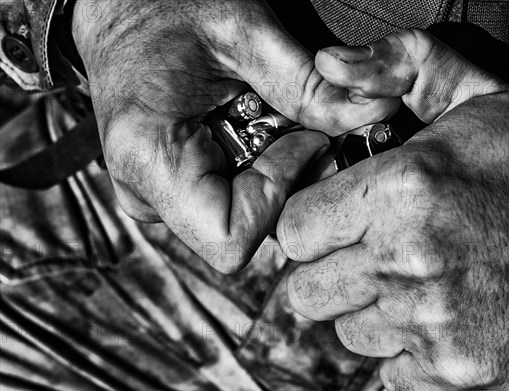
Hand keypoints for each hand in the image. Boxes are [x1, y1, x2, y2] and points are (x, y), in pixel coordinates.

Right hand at [71, 0, 398, 272]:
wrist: (122, 9)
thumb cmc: (170, 7)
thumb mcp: (245, 33)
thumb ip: (309, 88)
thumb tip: (375, 118)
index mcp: (150, 158)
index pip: (232, 237)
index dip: (280, 195)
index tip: (302, 138)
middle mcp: (145, 193)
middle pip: (243, 234)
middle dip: (287, 185)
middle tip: (301, 125)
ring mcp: (156, 198)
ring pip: (241, 222)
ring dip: (275, 176)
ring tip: (269, 117)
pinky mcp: (170, 192)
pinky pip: (230, 203)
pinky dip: (258, 171)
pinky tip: (252, 127)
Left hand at [278, 29, 508, 390]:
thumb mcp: (472, 94)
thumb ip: (395, 65)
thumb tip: (327, 65)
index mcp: (398, 189)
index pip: (293, 230)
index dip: (310, 228)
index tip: (336, 225)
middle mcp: (406, 258)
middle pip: (306, 292)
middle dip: (329, 275)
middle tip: (369, 257)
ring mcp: (431, 321)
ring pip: (348, 334)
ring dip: (371, 313)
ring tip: (415, 285)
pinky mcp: (457, 371)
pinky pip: (392, 375)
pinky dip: (408, 355)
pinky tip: (439, 321)